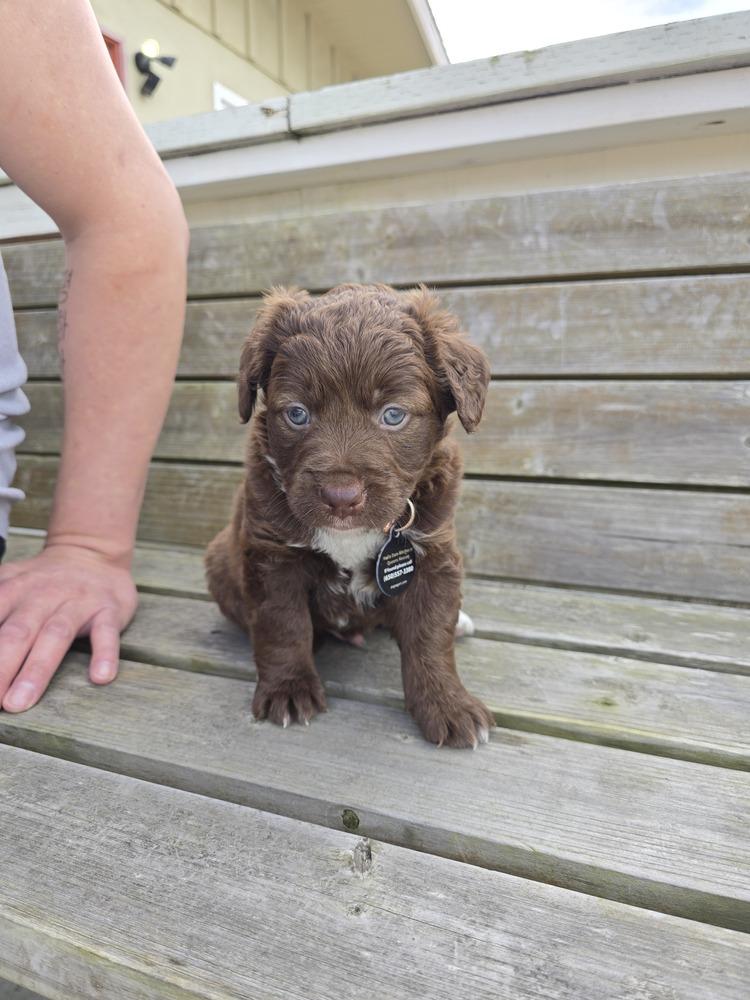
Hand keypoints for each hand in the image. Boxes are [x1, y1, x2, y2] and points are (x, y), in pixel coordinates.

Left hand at [0, 543, 137, 712]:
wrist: (92, 552)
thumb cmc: (42, 580)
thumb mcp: (6, 582)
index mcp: (13, 590)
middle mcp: (43, 596)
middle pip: (17, 632)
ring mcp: (77, 603)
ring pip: (55, 636)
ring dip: (36, 670)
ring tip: (19, 702)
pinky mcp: (108, 611)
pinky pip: (106, 633)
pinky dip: (104, 654)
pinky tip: (100, 676)